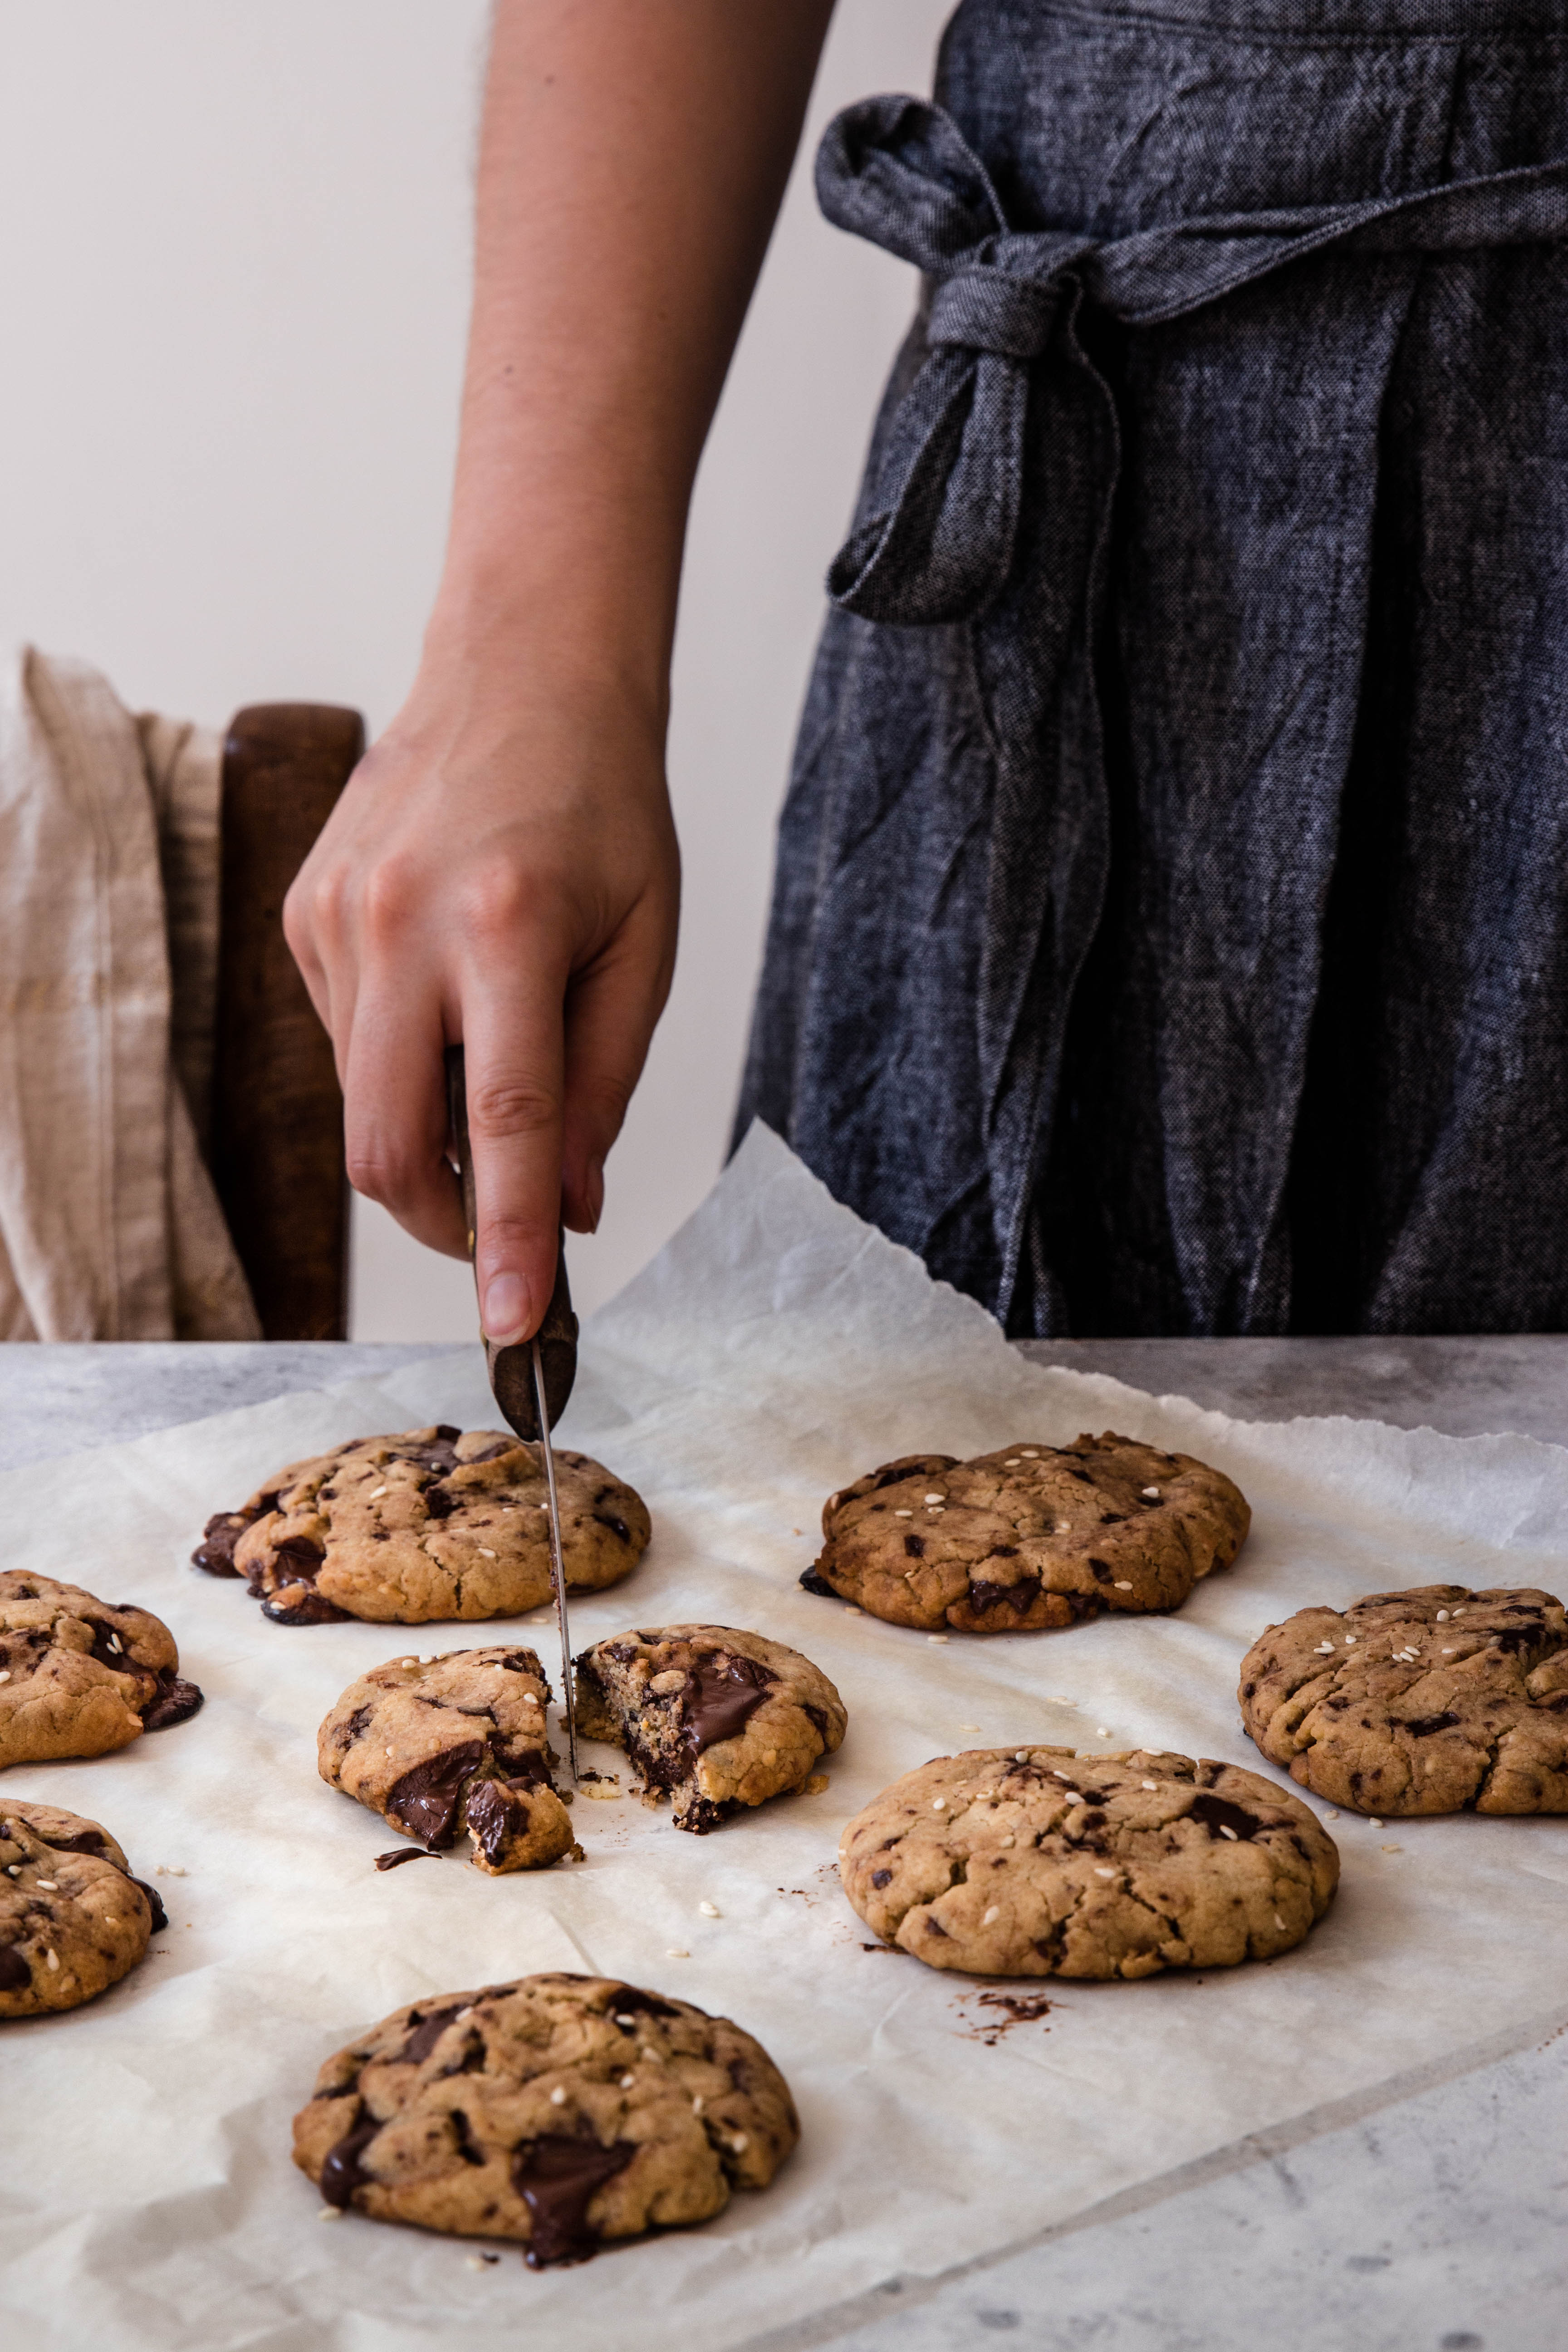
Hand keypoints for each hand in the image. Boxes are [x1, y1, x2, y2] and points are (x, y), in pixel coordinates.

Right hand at [283, 652, 679, 1342]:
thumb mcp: (645, 947)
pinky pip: (344, 1042)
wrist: (524, 675)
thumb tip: (566, 1208)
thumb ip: (604, 1085)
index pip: (502, 1124)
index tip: (515, 1327)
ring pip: (362, 1102)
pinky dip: (398, 1060)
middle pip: (387, 1145)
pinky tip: (446, 992)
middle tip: (499, 1234)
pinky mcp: (303, 916)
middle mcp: (402, 925)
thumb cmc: (603, 809)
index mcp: (505, 930)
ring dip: (428, 1125)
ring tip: (493, 1045)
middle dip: (443, 1221)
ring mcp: (335, 920)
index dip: (507, 1241)